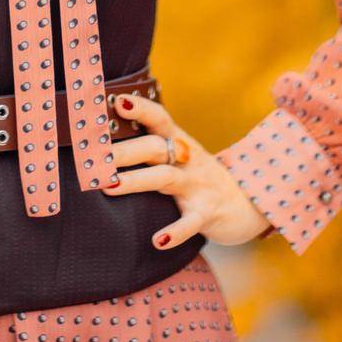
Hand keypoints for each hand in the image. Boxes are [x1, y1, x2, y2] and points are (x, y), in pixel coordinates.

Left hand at [102, 92, 274, 249]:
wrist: (246, 202)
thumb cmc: (197, 175)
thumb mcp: (179, 155)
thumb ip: (150, 146)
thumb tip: (103, 140)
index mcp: (179, 142)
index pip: (159, 118)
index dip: (140, 108)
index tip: (117, 101)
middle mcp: (187, 160)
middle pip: (155, 148)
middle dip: (124, 150)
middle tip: (95, 156)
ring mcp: (198, 185)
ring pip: (165, 178)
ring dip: (136, 181)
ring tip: (110, 186)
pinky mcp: (207, 213)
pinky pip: (191, 222)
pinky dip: (176, 231)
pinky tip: (159, 240)